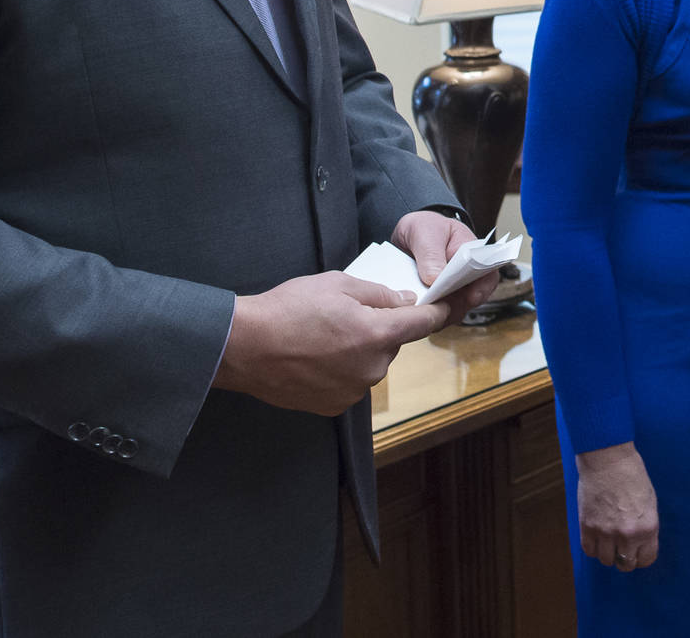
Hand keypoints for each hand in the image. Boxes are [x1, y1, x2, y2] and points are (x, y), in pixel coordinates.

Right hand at [214, 271, 448, 415]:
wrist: (244, 347)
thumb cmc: (288, 310)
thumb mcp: (338, 284)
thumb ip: (379, 294)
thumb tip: (405, 301)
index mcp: (378, 335)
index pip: (424, 323)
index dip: (437, 310)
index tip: (445, 305)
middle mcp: (372, 368)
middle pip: (391, 343)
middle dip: (379, 328)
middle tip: (347, 314)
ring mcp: (353, 391)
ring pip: (370, 363)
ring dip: (358, 350)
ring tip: (323, 336)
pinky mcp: (334, 405)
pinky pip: (350, 382)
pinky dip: (341, 369)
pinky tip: (315, 357)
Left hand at [393, 209, 498, 322]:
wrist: (407, 235)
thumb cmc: (424, 227)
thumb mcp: (425, 233)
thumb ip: (431, 254)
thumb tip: (435, 280)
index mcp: (474, 254)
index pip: (488, 274)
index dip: (483, 288)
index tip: (471, 298)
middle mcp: (468, 275)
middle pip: (471, 297)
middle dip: (456, 306)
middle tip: (438, 309)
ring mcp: (454, 289)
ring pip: (454, 309)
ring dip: (440, 313)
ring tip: (423, 312)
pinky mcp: (439, 299)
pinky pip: (437, 312)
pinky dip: (428, 314)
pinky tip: (415, 312)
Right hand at [576, 442, 659, 572]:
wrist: (608, 459)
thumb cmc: (632, 475)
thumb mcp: (649, 502)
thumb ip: (645, 526)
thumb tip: (640, 544)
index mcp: (648, 527)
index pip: (646, 559)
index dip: (641, 558)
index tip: (637, 553)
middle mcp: (628, 534)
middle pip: (626, 564)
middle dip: (625, 559)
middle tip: (622, 549)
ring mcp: (606, 532)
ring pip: (606, 560)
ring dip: (608, 553)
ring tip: (608, 540)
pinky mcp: (588, 526)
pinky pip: (589, 550)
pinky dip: (593, 547)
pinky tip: (596, 537)